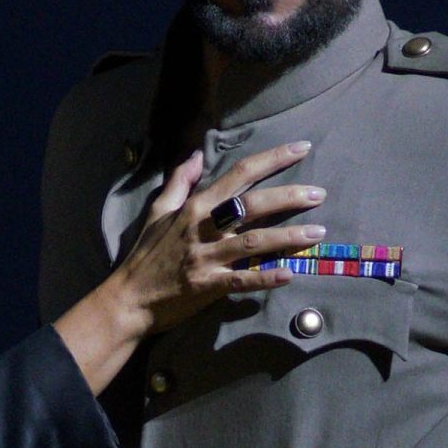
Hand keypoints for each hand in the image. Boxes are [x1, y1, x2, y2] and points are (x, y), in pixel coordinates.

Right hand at [110, 141, 322, 334]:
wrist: (127, 299)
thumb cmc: (145, 255)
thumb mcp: (158, 211)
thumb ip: (179, 182)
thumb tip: (196, 155)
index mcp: (194, 207)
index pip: (238, 174)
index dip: (272, 159)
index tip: (300, 148)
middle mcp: (202, 228)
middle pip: (252, 205)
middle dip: (289, 197)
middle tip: (319, 193)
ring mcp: (205, 258)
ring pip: (254, 242)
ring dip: (288, 236)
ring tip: (318, 233)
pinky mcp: (207, 286)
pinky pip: (242, 281)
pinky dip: (266, 278)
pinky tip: (290, 274)